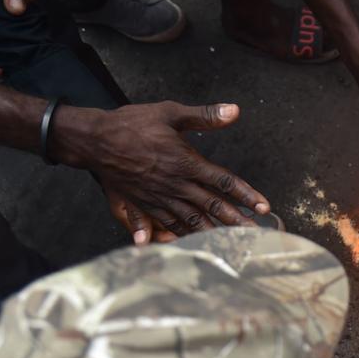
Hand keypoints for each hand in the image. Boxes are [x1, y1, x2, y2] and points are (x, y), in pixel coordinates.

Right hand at [52, 101, 270, 243]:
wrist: (94, 140)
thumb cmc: (131, 124)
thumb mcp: (169, 113)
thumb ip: (204, 116)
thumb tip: (234, 111)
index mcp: (185, 162)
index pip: (223, 182)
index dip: (246, 194)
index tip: (264, 206)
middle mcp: (176, 184)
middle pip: (212, 207)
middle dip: (237, 222)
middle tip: (257, 235)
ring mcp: (160, 198)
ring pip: (192, 221)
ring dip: (214, 233)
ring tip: (232, 245)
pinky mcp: (146, 205)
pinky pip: (167, 225)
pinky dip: (181, 237)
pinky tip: (192, 246)